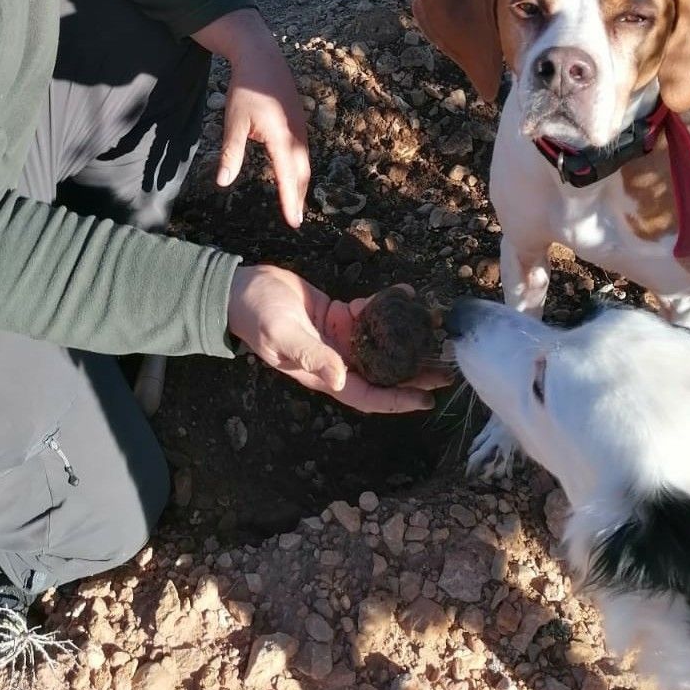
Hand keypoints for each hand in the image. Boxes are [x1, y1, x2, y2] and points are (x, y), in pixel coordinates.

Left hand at [192, 9, 309, 227]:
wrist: (262, 57)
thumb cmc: (246, 89)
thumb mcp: (234, 122)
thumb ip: (231, 154)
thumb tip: (223, 182)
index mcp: (281, 138)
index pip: (288, 178)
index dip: (291, 202)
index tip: (293, 223)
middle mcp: (297, 135)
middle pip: (302, 174)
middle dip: (299, 197)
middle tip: (295, 220)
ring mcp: (301, 128)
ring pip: (304, 162)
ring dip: (301, 184)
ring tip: (295, 202)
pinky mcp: (299, 122)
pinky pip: (303, 151)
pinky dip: (300, 168)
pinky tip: (292, 174)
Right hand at [227, 264, 451, 414]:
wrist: (242, 289)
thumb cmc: (258, 317)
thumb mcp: (282, 337)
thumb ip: (311, 356)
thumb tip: (339, 378)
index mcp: (323, 374)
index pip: (367, 395)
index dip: (396, 400)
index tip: (427, 399)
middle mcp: (337, 359)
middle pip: (382, 371)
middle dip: (413, 371)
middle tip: (447, 366)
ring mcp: (338, 337)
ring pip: (381, 341)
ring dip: (406, 336)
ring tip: (435, 329)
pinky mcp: (338, 315)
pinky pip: (369, 313)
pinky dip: (387, 304)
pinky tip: (405, 293)